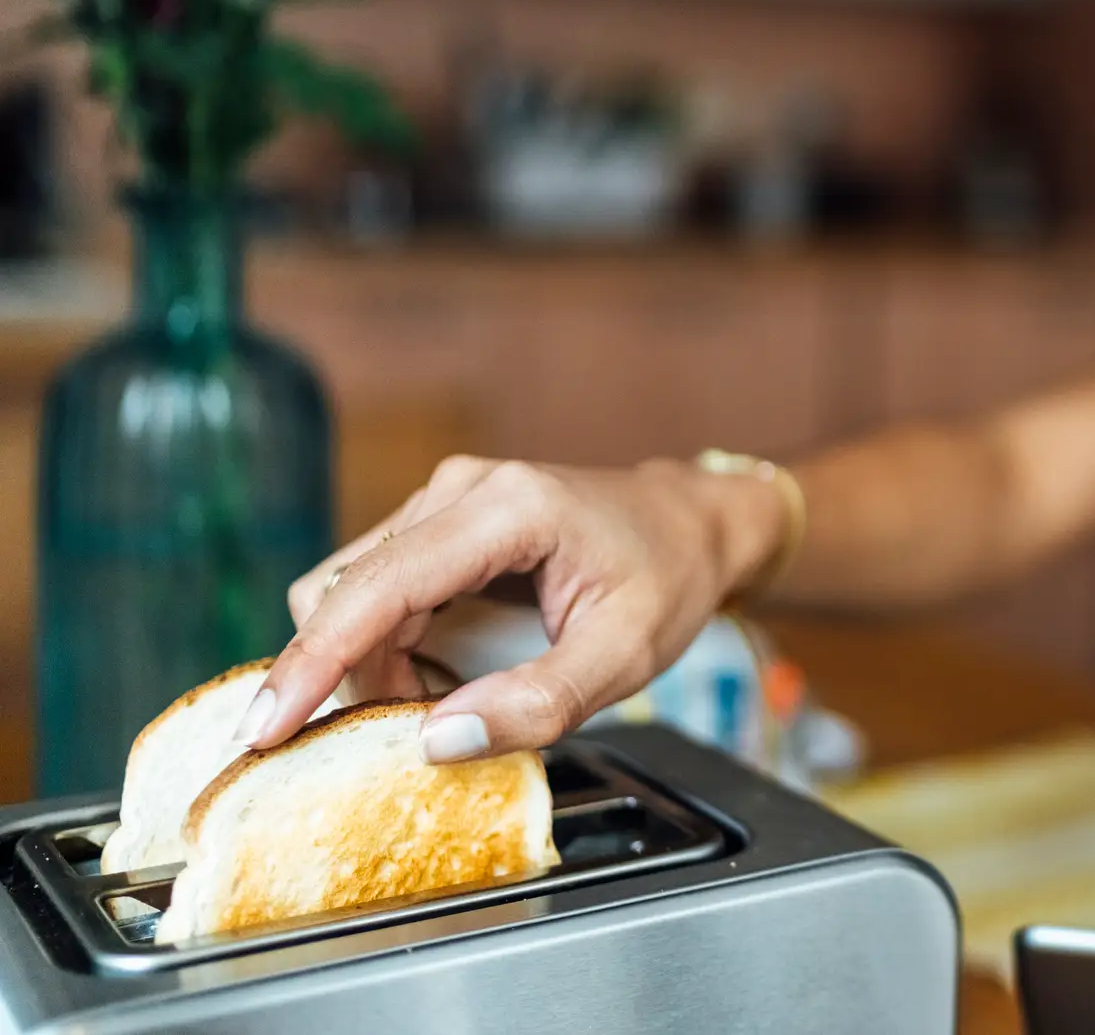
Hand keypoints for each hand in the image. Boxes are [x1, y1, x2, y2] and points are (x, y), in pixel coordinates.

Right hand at [239, 455, 788, 761]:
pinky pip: (376, 591)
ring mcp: (443, 498)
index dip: (313, 661)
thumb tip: (435, 742)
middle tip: (419, 729)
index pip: (377, 587)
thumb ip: (537, 704)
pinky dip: (389, 647)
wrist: (692, 525)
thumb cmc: (668, 581)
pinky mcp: (437, 521)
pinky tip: (444, 672)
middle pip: (347, 593)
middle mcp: (460, 489)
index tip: (264, 729)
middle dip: (354, 676)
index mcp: (507, 508)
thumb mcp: (625, 657)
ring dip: (375, 664)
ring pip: (352, 594)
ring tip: (450, 696)